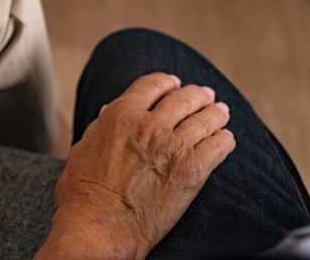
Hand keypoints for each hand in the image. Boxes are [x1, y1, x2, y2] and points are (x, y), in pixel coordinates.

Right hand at [37, 73, 234, 259]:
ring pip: (204, 119)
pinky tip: (225, 139)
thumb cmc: (83, 193)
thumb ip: (101, 127)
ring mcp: (173, 146)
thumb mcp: (83, 149)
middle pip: (183, 98)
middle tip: (206, 95)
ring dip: (215, 113)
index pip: (152, 85)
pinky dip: (224, 140)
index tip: (174, 83)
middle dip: (197, 95)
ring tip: (221, 112)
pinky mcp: (192, 171)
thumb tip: (109, 111)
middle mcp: (150, 124)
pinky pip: (218, 147)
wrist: (100, 227)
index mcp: (121, 114)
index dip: (167, 82)